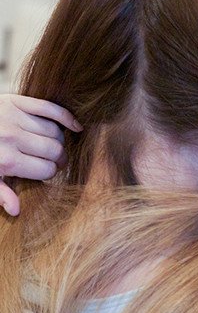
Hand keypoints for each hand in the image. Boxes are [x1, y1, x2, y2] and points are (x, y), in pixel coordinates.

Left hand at [0, 94, 81, 215]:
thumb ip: (0, 193)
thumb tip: (17, 210)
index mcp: (6, 161)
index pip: (47, 170)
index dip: (50, 173)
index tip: (47, 173)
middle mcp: (12, 139)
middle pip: (55, 151)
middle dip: (59, 158)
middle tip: (56, 161)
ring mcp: (15, 118)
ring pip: (55, 132)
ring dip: (59, 140)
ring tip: (53, 145)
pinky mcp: (16, 102)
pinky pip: (51, 108)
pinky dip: (67, 117)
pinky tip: (76, 127)